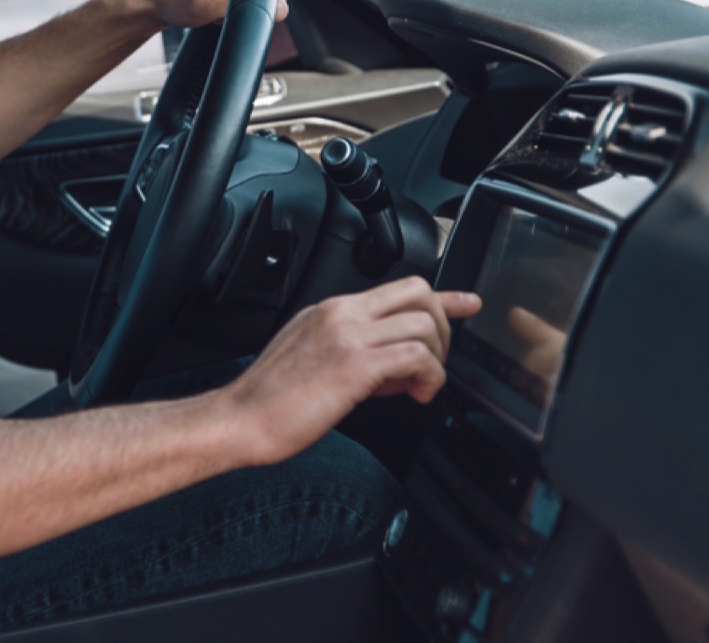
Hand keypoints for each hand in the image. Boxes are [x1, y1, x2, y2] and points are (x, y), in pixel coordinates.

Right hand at [213, 276, 481, 467]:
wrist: (241, 419)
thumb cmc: (269, 400)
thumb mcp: (308, 357)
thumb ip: (347, 348)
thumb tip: (387, 364)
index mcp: (329, 311)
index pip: (396, 288)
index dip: (443, 296)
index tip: (467, 303)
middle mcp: (341, 314)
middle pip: (419, 293)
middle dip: (443, 328)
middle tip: (432, 363)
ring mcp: (348, 336)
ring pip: (423, 325)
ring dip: (435, 359)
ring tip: (417, 387)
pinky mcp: (355, 365)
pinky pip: (416, 357)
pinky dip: (429, 378)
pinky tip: (415, 395)